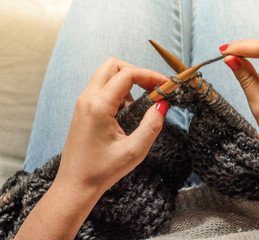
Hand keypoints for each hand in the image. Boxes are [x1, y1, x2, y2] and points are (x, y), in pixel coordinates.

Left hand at [15, 58, 168, 238]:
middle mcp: (87, 99)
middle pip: (113, 66)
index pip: (127, 74)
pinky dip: (119, 90)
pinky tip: (128, 110)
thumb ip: (151, 126)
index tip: (166, 85)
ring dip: (128, 81)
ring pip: (107, 74)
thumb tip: (162, 105)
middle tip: (154, 88)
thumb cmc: (101, 171)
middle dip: (137, 72)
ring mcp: (83, 103)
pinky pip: (102, 88)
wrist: (75, 184)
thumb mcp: (134, 151)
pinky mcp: (84, 109)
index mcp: (98, 106)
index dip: (150, 75)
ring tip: (142, 101)